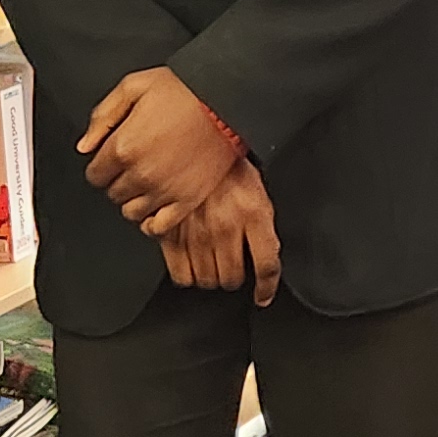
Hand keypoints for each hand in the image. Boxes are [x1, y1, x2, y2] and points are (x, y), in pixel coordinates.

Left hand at [78, 66, 241, 230]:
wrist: (225, 102)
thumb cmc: (184, 91)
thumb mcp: (133, 87)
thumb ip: (103, 116)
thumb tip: (85, 145)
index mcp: (123, 146)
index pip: (94, 174)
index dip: (102, 165)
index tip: (112, 159)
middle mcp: (141, 173)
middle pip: (112, 193)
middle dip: (118, 180)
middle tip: (134, 164)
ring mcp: (164, 190)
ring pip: (131, 212)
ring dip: (134, 199)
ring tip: (146, 182)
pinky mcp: (187, 200)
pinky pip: (158, 226)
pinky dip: (151, 221)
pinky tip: (155, 206)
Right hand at [156, 163, 281, 303]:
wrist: (195, 140)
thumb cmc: (227, 165)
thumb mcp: (257, 190)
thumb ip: (262, 225)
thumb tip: (266, 261)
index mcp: (253, 213)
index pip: (266, 265)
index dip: (266, 287)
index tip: (263, 295)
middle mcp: (225, 226)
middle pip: (232, 277)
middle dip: (234, 276)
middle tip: (232, 264)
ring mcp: (196, 232)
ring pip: (207, 280)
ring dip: (212, 276)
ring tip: (212, 261)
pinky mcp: (171, 233)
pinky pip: (181, 275)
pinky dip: (188, 275)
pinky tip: (192, 262)